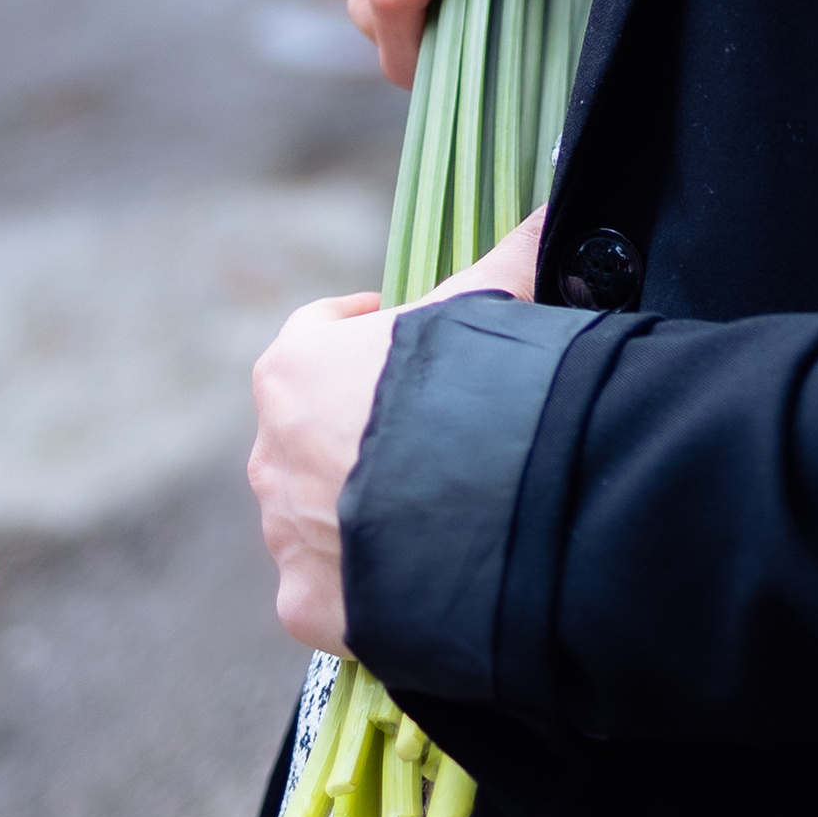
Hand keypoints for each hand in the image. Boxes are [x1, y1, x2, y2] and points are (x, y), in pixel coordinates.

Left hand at [249, 212, 543, 651]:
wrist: (483, 506)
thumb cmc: (476, 388)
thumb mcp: (492, 308)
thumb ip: (508, 260)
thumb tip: (546, 212)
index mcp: (296, 368)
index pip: (315, 336)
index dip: (360, 333)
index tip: (396, 336)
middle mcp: (271, 450)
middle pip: (309, 431)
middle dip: (357, 429)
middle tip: (426, 432)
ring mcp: (285, 534)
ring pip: (313, 514)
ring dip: (358, 507)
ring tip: (431, 507)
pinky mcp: (305, 604)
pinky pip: (331, 587)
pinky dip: (365, 579)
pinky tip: (417, 568)